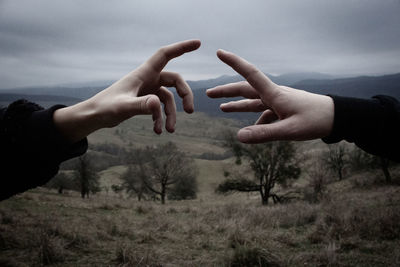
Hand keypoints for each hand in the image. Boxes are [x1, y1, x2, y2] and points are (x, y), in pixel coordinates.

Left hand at [54, 40, 200, 142]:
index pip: (165, 55)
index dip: (182, 47)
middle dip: (184, 95)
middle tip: (189, 111)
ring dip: (170, 114)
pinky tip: (157, 130)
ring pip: (168, 98)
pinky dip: (161, 118)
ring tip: (168, 131)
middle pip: (175, 80)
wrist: (94, 116)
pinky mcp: (144, 100)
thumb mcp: (123, 107)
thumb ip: (140, 105)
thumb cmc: (105, 107)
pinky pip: (159, 107)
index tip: (198, 43)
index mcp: (143, 73)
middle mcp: (147, 79)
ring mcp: (147, 89)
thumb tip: (156, 104)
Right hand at [206, 49, 333, 143]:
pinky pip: (264, 115)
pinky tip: (251, 131)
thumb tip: (238, 137)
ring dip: (237, 104)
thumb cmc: (315, 120)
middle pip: (245, 89)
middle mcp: (273, 95)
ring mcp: (278, 102)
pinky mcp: (283, 110)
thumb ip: (264, 134)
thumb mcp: (288, 130)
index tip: (220, 52)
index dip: (234, 63)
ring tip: (221, 108)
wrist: (336, 117)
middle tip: (209, 93)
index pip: (250, 74)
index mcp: (274, 94)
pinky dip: (256, 122)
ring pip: (252, 102)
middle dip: (226, 91)